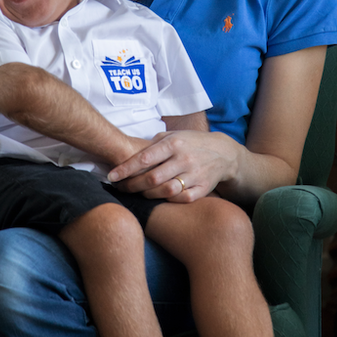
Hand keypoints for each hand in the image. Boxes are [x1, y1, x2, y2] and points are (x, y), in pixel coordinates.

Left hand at [107, 130, 239, 202]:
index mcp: (174, 143)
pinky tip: (160, 197)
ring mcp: (195, 174)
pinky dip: (168, 200)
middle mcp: (184, 158)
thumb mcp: (172, 136)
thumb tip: (127, 157)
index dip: (126, 169)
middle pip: (152, 178)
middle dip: (132, 185)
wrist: (223, 153)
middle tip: (121, 188)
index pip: (145, 158)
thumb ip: (152, 145)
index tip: (112, 176)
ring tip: (139, 193)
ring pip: (166, 190)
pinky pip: (181, 199)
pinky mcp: (203, 188)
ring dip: (148, 195)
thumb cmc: (191, 142)